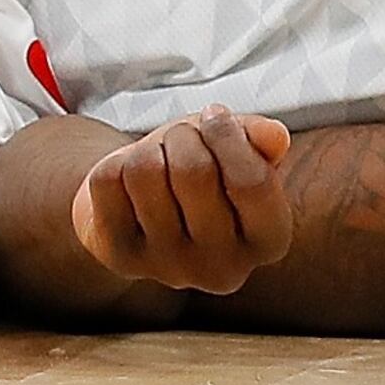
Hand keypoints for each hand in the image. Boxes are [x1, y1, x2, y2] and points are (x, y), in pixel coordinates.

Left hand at [71, 106, 297, 294]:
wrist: (143, 204)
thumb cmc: (202, 169)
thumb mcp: (236, 148)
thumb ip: (260, 139)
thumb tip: (275, 137)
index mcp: (268, 243)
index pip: (252, 182)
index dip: (228, 135)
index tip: (216, 116)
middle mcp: (224, 269)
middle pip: (194, 171)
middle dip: (183, 135)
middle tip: (181, 139)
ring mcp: (169, 269)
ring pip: (145, 170)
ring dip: (148, 148)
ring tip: (157, 160)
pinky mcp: (122, 259)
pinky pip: (108, 181)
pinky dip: (115, 164)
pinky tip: (129, 187)